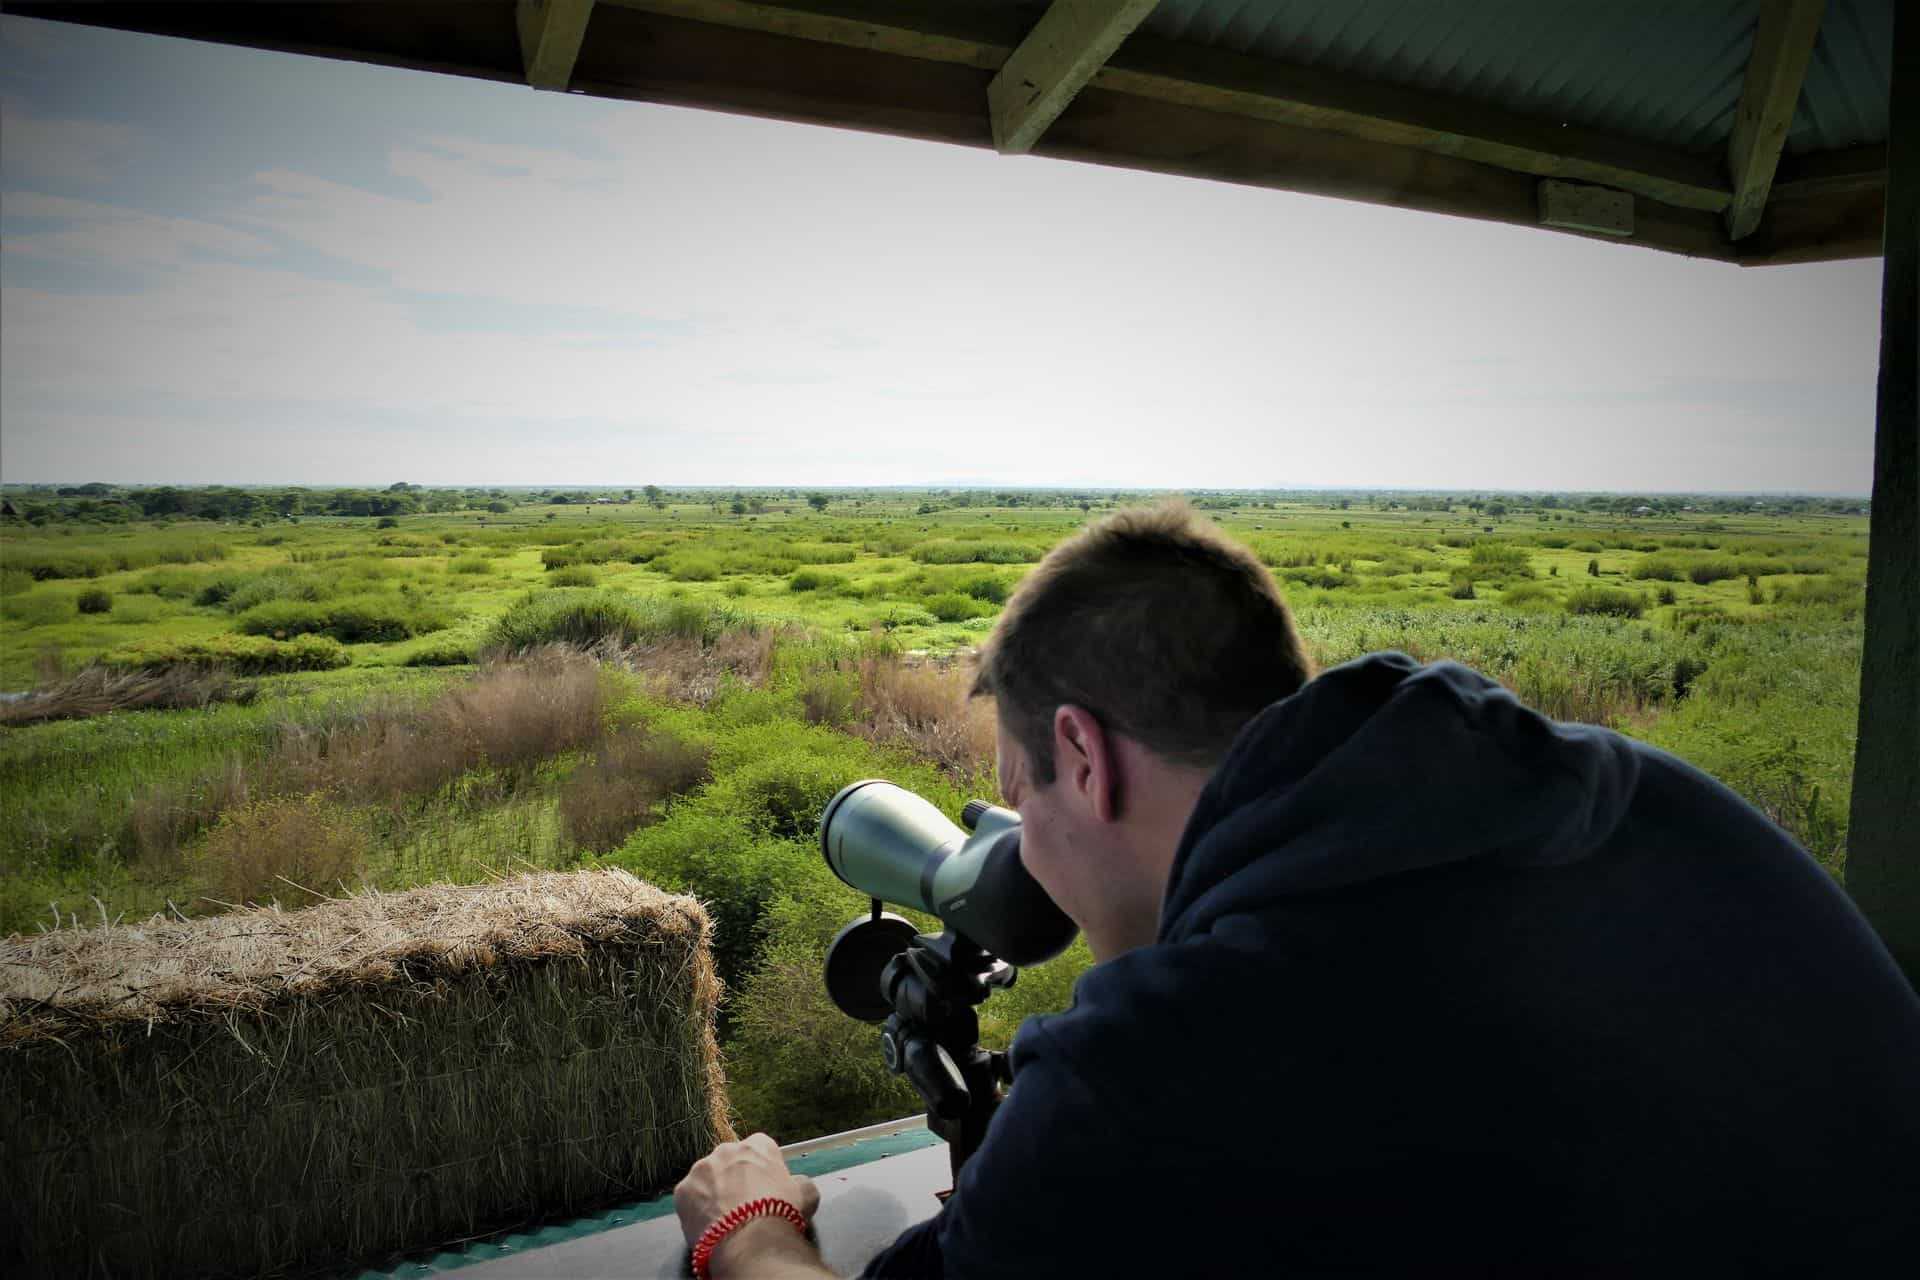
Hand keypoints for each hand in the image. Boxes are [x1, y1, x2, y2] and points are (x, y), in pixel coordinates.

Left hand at [674, 1133, 822, 1268]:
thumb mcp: (806, 1193)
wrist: (751, 1240)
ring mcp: (701, 1169)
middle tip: (742, 1204)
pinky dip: (696, 1209)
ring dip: (713, 1192)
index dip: (762, 1168)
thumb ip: (800, 1182)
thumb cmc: (781, 1213)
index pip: (759, 1147)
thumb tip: (796, 1184)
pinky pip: (690, 1197)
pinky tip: (708, 1225)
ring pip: (706, 1178)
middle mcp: (726, 1150)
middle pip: (729, 1161)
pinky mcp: (683, 1190)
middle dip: (734, 1178)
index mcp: (757, 1146)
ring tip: (724, 1218)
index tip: (764, 1186)